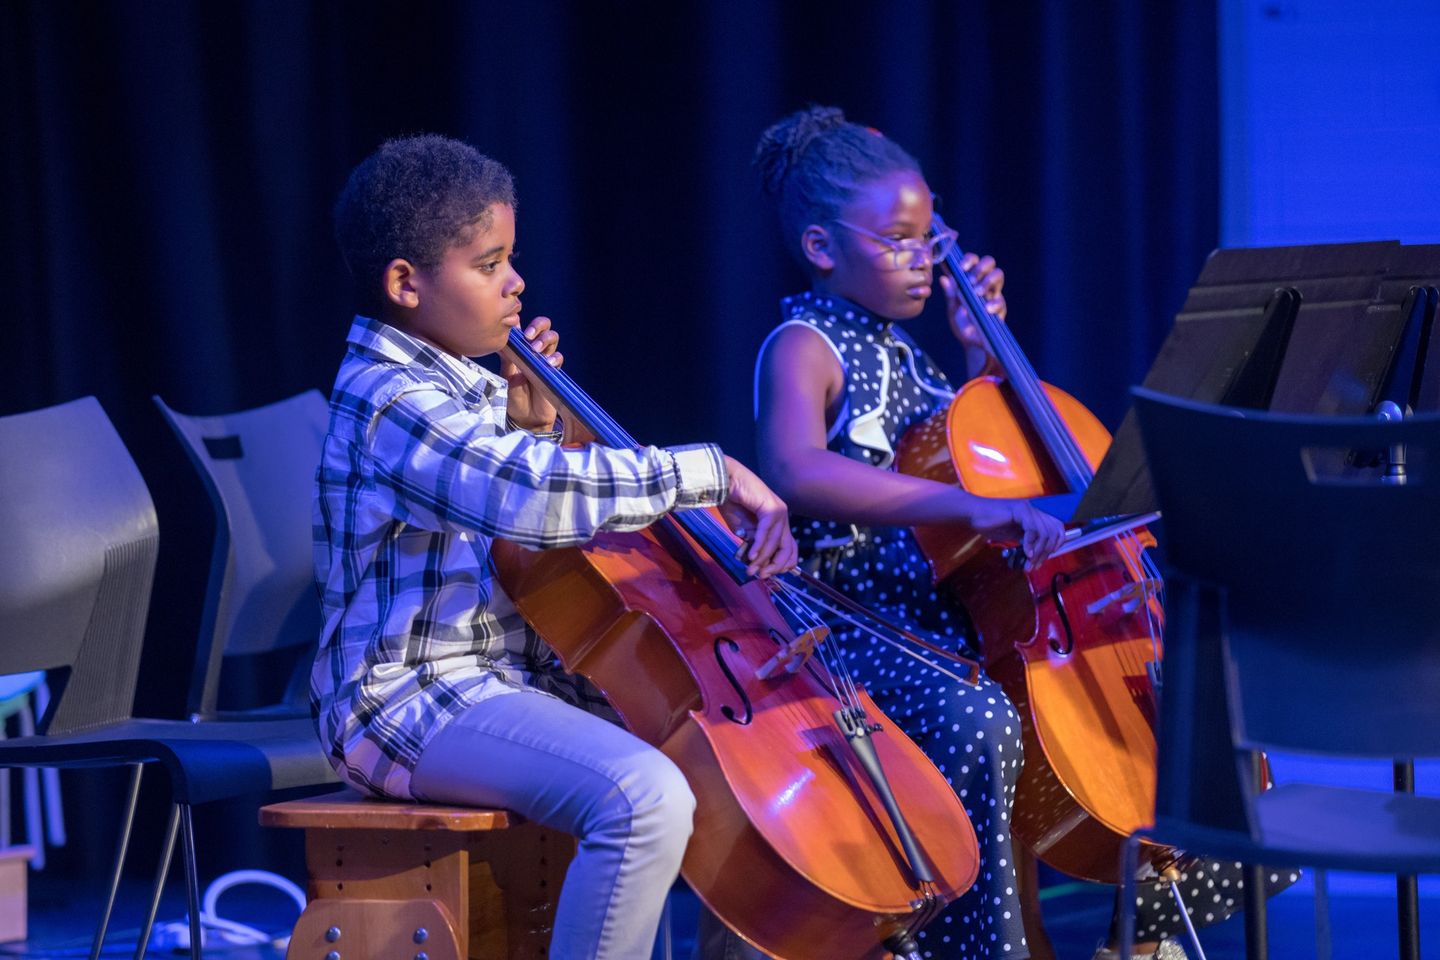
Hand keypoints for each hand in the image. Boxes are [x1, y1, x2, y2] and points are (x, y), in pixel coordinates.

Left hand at [502, 315, 562, 431]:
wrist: (526, 417)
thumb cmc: (514, 396)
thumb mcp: (506, 375)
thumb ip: (507, 357)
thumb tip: (500, 339)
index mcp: (520, 348)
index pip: (524, 327)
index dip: (522, 320)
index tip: (516, 321)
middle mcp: (534, 350)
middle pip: (543, 326)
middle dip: (538, 325)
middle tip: (529, 335)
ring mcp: (545, 359)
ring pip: (552, 337)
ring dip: (545, 339)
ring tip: (536, 350)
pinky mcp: (554, 370)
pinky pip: (558, 357)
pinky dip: (554, 357)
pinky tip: (548, 363)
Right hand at [718, 455, 799, 578]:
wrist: (724, 481)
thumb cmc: (731, 502)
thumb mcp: (743, 529)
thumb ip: (753, 543)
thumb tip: (755, 562)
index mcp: (778, 521)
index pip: (789, 547)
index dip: (782, 564)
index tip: (768, 574)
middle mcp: (782, 517)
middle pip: (787, 548)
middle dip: (774, 565)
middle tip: (760, 576)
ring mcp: (779, 512)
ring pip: (774, 543)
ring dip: (762, 559)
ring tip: (750, 570)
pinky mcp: (771, 508)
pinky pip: (766, 533)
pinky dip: (759, 546)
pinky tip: (751, 557)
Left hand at [942, 252, 1006, 377]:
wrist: (971, 343)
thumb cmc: (963, 324)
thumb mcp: (952, 309)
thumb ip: (950, 294)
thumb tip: (944, 278)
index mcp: (972, 280)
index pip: (974, 261)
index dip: (969, 260)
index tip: (961, 268)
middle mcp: (984, 284)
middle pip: (989, 262)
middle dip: (980, 267)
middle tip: (971, 280)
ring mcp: (994, 294)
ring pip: (998, 275)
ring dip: (987, 281)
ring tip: (977, 293)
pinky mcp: (1000, 308)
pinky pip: (1000, 300)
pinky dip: (992, 304)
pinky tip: (986, 309)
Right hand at [967, 497, 1064, 569]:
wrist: (974, 514)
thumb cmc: (992, 523)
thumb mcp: (1016, 534)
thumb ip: (1030, 540)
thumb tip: (1040, 554)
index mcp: (1038, 513)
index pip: (1058, 529)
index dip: (1056, 545)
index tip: (1044, 558)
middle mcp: (1037, 508)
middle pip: (1054, 532)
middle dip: (1046, 552)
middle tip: (1034, 564)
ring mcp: (1030, 508)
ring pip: (1045, 533)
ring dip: (1038, 552)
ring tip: (1028, 562)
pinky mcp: (1021, 511)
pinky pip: (1033, 531)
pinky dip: (1030, 545)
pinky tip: (1025, 553)